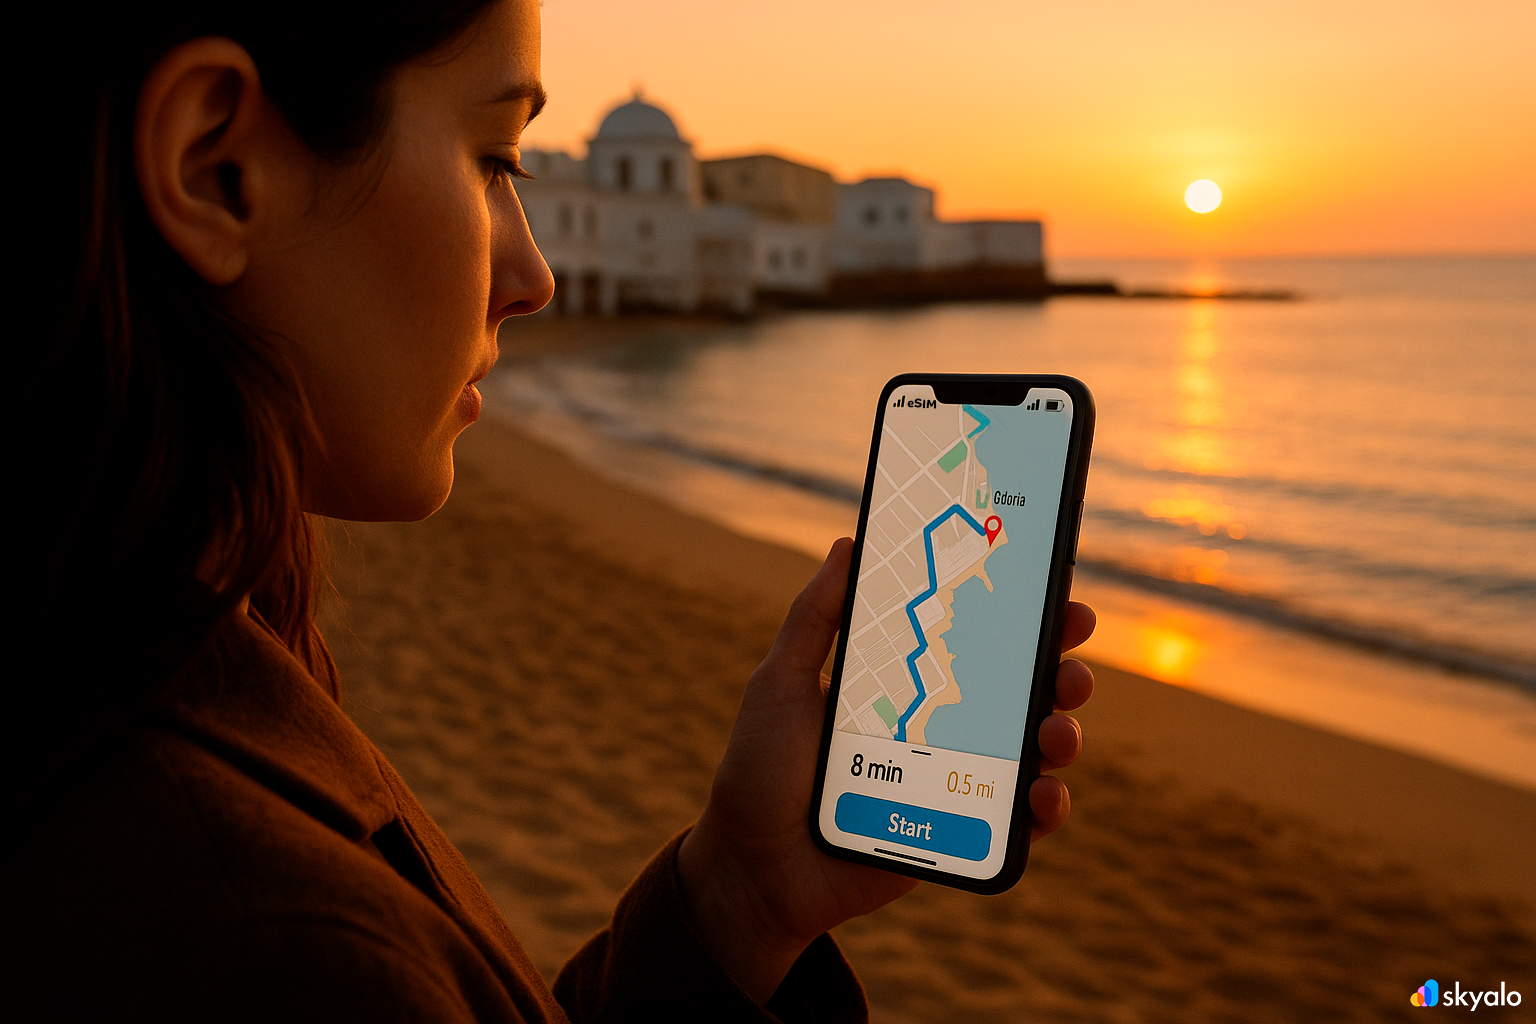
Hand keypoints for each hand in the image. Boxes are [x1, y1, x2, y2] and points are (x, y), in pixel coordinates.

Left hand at [677, 537, 1096, 1002]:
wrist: (752, 866)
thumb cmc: (761, 769)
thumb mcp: (781, 682)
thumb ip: (814, 618)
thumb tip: (848, 542)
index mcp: (905, 680)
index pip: (974, 636)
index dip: (1021, 612)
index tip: (1055, 584)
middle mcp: (939, 724)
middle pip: (1020, 688)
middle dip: (1061, 665)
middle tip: (1070, 654)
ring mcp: (953, 779)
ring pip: (1034, 749)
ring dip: (1063, 731)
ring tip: (1057, 729)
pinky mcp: (958, 834)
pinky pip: (1020, 821)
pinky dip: (1047, 807)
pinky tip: (1044, 794)